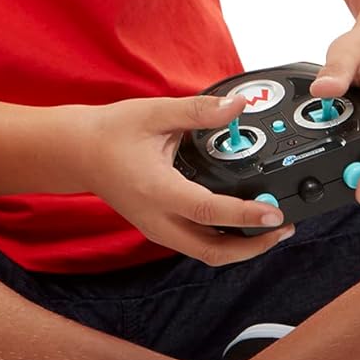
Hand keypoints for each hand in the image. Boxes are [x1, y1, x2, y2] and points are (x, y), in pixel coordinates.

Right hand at [75, 93, 296, 262]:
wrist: (77, 152)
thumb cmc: (111, 132)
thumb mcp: (155, 113)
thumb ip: (199, 111)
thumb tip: (237, 107)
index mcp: (157, 190)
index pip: (209, 211)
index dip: (246, 216)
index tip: (275, 213)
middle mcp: (157, 219)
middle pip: (212, 251)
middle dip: (252, 246)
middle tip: (282, 227)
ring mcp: (157, 229)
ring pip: (205, 253)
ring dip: (240, 247)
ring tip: (269, 228)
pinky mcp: (158, 229)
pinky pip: (196, 245)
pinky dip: (223, 240)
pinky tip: (242, 224)